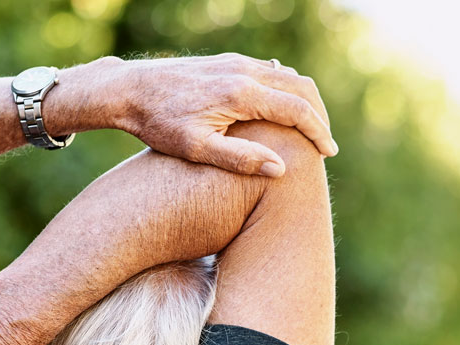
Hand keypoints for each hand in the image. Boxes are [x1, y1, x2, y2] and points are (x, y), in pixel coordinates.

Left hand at [101, 53, 336, 175]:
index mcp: (241, 93)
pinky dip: (285, 92)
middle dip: (319, 117)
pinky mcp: (227, 62)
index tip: (329, 153)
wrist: (129, 89)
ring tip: (309, 132)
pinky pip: (269, 73)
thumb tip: (281, 168)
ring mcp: (235, 63)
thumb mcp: (197, 149)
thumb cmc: (159, 124)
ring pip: (287, 78)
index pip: (296, 110)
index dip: (318, 133)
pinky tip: (282, 112)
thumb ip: (240, 159)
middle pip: (301, 88)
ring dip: (304, 103)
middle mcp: (243, 71)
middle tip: (325, 145)